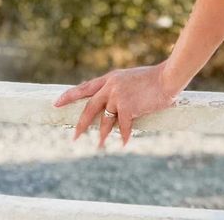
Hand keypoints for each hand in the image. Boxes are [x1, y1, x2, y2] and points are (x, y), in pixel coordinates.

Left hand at [52, 62, 180, 147]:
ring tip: (99, 145)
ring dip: (102, 135)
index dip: (69, 96)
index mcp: (110, 78)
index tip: (56, 103)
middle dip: (80, 124)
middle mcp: (111, 87)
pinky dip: (123, 136)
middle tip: (74, 137)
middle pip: (89, 108)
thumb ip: (118, 88)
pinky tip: (123, 143)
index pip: (85, 87)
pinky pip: (122, 127)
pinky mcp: (127, 107)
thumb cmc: (153, 78)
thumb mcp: (130, 79)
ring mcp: (118, 97)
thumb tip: (108, 103)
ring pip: (104, 122)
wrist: (167, 77)